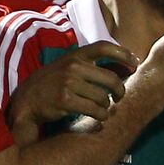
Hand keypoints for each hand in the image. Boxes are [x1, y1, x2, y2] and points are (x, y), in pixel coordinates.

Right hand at [7, 41, 134, 134]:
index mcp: (76, 55)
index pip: (104, 47)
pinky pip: (94, 110)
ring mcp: (68, 83)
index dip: (123, 54)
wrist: (28, 99)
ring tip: (105, 108)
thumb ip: (96, 65)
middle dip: (121, 89)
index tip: (135, 64)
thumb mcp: (71, 67)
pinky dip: (101, 115)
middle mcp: (73, 67)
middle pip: (111, 78)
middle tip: (120, 96)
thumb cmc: (55, 83)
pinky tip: (100, 117)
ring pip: (104, 97)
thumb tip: (129, 63)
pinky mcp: (65, 100)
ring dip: (108, 105)